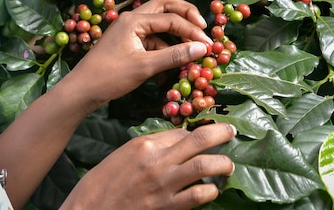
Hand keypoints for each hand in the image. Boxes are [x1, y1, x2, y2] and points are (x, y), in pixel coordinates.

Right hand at [59, 123, 236, 209]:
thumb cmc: (101, 184)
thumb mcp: (123, 156)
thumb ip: (150, 148)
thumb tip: (175, 142)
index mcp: (145, 144)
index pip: (181, 132)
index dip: (198, 130)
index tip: (210, 130)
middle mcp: (158, 161)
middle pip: (199, 140)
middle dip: (220, 133)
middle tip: (232, 133)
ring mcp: (164, 184)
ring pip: (204, 166)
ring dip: (222, 164)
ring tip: (228, 165)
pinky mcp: (167, 207)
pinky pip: (197, 195)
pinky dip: (209, 191)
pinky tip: (211, 190)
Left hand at [67, 0, 212, 105]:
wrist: (81, 91)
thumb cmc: (109, 77)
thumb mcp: (144, 66)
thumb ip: (174, 56)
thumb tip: (202, 48)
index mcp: (134, 20)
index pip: (171, 18)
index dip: (192, 30)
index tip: (208, 44)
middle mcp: (132, 19)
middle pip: (166, 8)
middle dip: (186, 17)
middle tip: (203, 28)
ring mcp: (130, 31)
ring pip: (160, 24)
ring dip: (177, 34)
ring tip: (193, 48)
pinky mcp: (129, 43)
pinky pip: (153, 39)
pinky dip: (166, 48)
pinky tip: (175, 63)